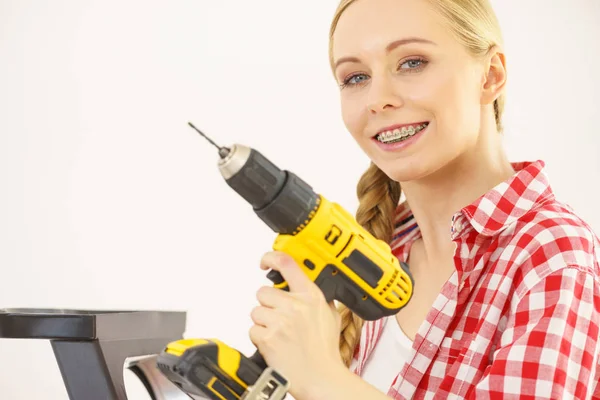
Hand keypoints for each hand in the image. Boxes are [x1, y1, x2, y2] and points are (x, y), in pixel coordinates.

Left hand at [248, 251, 345, 398]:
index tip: (265, 261)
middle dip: (269, 306)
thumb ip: (315, 299)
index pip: (288, 264)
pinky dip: (260, 339)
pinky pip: (253, 330)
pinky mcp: (268, 336)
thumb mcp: (330, 316)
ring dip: (263, 323)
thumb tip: (303, 287)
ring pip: (256, 311)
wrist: (321, 378)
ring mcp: (280, 320)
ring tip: (280, 335)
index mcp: (311, 296)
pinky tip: (275, 345)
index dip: (271, 258)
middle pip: (264, 292)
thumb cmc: (324, 351)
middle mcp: (295, 305)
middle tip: (281, 321)